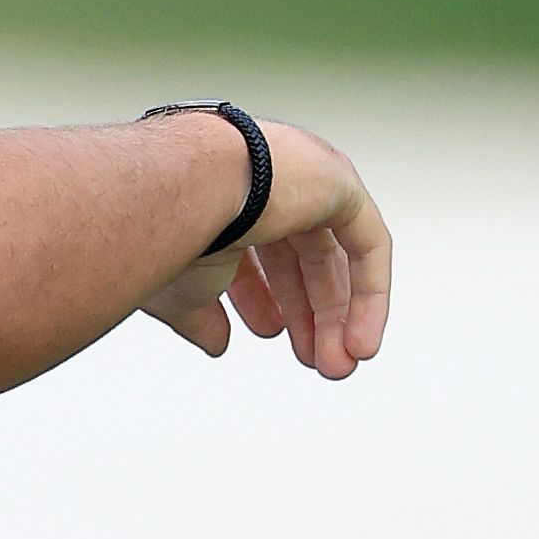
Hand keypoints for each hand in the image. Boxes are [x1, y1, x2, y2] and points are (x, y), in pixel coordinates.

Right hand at [139, 118, 394, 379]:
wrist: (184, 186)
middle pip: (299, 255)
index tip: (269, 331)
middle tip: (317, 359)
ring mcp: (304, 176)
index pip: (251, 246)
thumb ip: (201, 315)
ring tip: (338, 362)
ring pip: (333, 254)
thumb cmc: (169, 224)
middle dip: (308, 314)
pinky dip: (369, 294)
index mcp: (221, 189)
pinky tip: (359, 338)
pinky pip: (367, 244)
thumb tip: (215, 342)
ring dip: (338, 315)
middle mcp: (266, 179)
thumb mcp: (182, 287)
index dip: (261, 295)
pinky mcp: (339, 183)